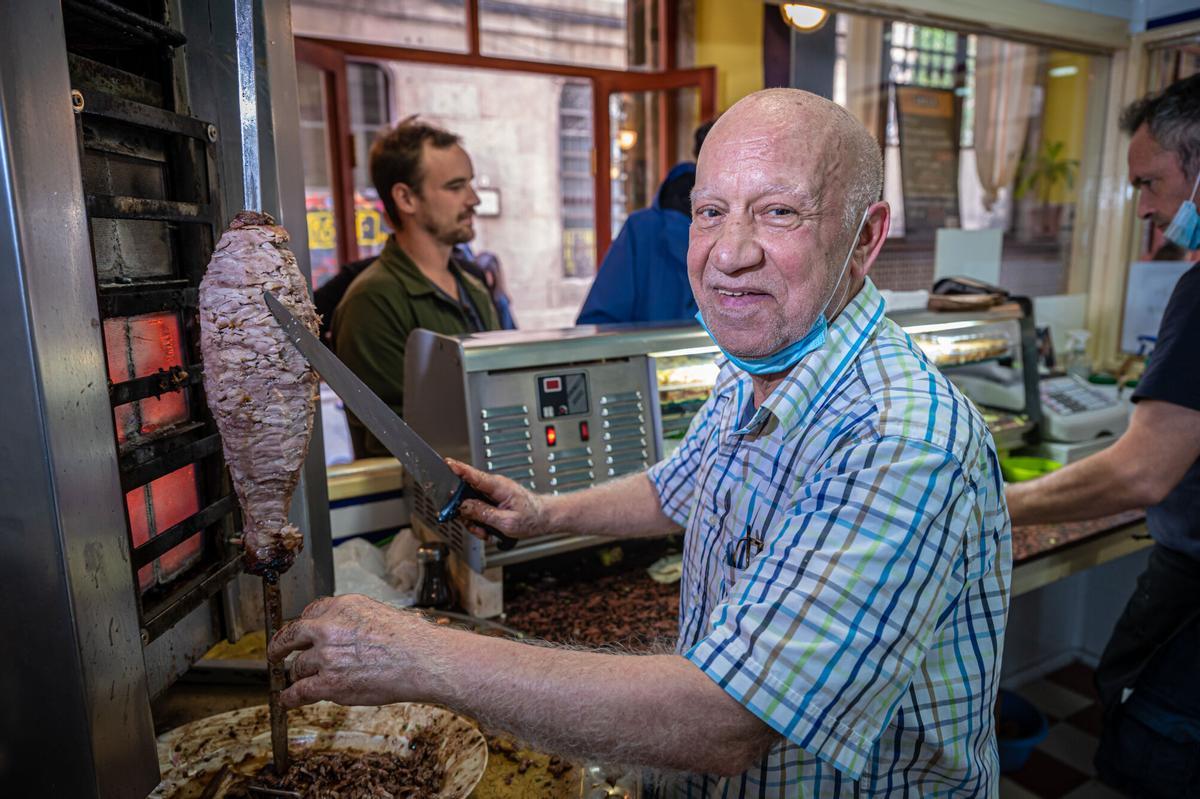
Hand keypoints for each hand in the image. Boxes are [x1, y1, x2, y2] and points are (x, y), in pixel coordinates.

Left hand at [267, 594, 436, 707]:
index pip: (312, 612)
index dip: (304, 626)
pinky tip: (288, 700)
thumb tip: (343, 633)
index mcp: (343, 606)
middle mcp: (329, 627)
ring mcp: (326, 656)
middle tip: (276, 652)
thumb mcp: (378, 614)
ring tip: (299, 683)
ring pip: (298, 666)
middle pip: (292, 635)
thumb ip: (353, 620)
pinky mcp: (328, 683)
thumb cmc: (411, 640)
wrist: (421, 660)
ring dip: (298, 675)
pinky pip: (299, 691)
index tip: (301, 633)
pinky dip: (290, 698)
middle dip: (280, 645)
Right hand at [447, 458, 550, 540]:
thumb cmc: (532, 518)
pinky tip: (488, 530)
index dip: (458, 469)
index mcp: (497, 486)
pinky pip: (478, 509)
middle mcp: (493, 486)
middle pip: (466, 494)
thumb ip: (482, 513)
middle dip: (466, 513)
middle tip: (474, 526)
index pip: (473, 474)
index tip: (446, 463)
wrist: (544, 518)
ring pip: (470, 505)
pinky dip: (480, 522)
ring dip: (474, 521)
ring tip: (485, 532)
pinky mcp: (492, 500)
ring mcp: (492, 492)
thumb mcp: (506, 521)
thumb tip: (463, 507)